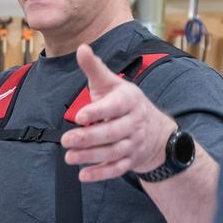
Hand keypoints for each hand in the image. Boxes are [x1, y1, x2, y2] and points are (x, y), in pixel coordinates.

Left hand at [61, 45, 176, 182]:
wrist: (156, 130)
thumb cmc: (124, 103)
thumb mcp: (111, 83)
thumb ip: (95, 68)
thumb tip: (82, 48)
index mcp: (129, 101)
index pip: (114, 106)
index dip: (97, 111)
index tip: (79, 116)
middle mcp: (133, 122)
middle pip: (112, 133)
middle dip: (89, 138)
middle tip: (66, 140)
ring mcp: (133, 143)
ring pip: (113, 152)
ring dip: (90, 156)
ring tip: (69, 157)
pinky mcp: (130, 160)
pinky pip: (117, 169)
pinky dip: (101, 174)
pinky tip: (83, 175)